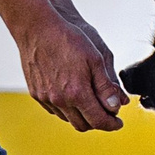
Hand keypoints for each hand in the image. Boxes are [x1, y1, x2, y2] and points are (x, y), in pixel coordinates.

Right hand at [19, 14, 126, 132]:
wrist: (37, 28)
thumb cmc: (67, 39)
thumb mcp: (96, 59)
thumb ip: (106, 87)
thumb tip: (117, 105)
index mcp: (77, 93)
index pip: (98, 121)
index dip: (111, 124)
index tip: (118, 122)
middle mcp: (60, 100)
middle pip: (83, 125)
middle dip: (98, 122)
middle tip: (107, 113)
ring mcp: (46, 98)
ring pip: (68, 119)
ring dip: (82, 117)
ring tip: (91, 104)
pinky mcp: (36, 94)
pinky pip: (55, 111)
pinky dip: (67, 110)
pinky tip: (73, 98)